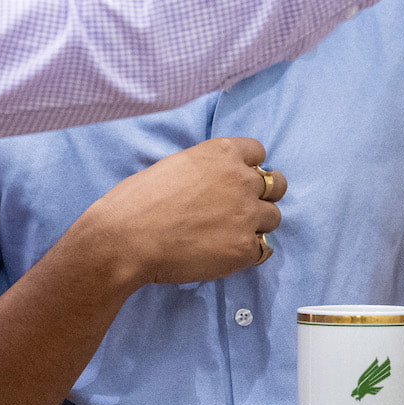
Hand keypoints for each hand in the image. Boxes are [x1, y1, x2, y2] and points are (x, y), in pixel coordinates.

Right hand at [67, 137, 285, 290]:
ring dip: (257, 225)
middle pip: (277, 185)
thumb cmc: (138, 200)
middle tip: (242, 208)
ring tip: (230, 234)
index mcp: (223, 153)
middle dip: (263, 195)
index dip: (249, 166)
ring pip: (273, 218)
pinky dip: (247, 252)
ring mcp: (247, 215)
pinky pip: (262, 249)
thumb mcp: (176, 165)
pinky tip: (224, 253)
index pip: (258, 151)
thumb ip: (207, 169)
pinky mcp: (244, 249)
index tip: (237, 179)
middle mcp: (242, 179)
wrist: (127, 238)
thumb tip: (216, 184)